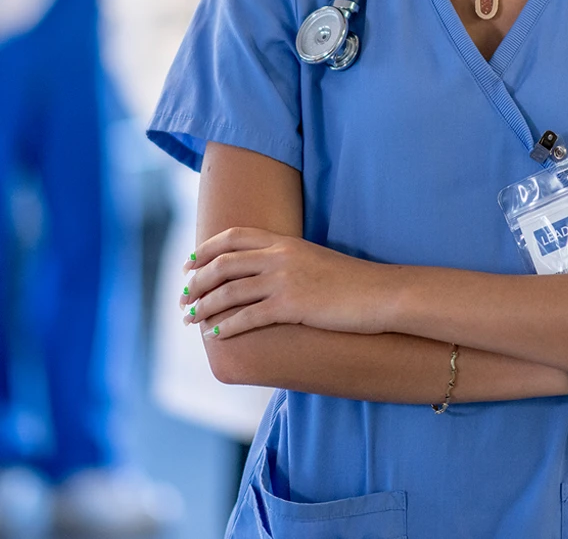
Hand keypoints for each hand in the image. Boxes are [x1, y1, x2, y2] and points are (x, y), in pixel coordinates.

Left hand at [180, 227, 391, 340]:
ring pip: (229, 291)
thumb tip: (266, 274)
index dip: (206, 249)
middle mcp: (280, 257)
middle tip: (182, 297)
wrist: (381, 293)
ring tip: (190, 319)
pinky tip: (216, 335)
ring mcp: (285, 281)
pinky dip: (226, 326)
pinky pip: (248, 316)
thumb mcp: (316, 261)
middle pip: (223, 263)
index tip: (189, 263)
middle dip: (196, 281)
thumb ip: (289, 261)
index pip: (234, 236)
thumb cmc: (353, 282)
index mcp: (286, 242)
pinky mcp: (291, 306)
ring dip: (204, 306)